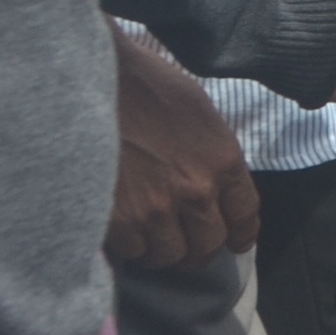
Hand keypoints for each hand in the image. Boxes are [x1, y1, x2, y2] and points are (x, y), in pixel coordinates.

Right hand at [107, 32, 257, 264]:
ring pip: (170, 256)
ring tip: (151, 235)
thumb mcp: (200, 113)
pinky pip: (134, 252)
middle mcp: (196, 192)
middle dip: (199, 247)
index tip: (233, 240)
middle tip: (185, 241)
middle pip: (208, 246)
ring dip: (163, 249)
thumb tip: (216, 190)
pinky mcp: (117, 221)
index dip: (239, 236)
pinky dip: (131, 246)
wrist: (90, 78)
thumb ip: (213, 158)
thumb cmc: (145, 84)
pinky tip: (125, 229)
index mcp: (223, 163)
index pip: (245, 220)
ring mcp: (155, 210)